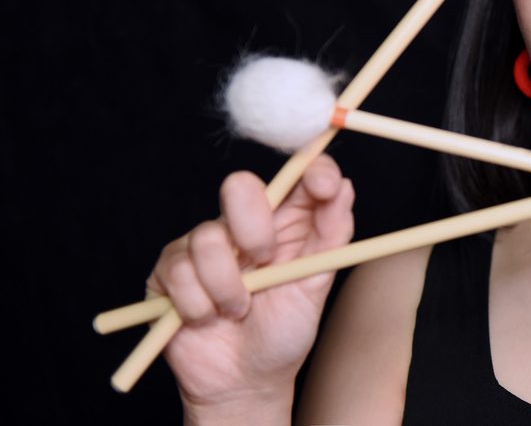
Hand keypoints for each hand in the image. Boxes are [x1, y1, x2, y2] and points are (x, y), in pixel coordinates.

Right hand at [147, 155, 353, 413]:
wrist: (245, 381)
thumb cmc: (285, 330)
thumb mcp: (317, 285)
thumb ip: (331, 234)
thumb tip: (343, 186)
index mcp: (285, 221)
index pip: (296, 174)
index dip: (310, 168)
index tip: (323, 185)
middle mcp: (243, 225)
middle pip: (239, 185)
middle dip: (254, 226)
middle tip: (264, 261)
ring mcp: (203, 245)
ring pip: (207, 239)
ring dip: (228, 287)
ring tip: (240, 310)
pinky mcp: (169, 271)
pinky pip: (178, 273)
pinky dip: (199, 305)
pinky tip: (208, 318)